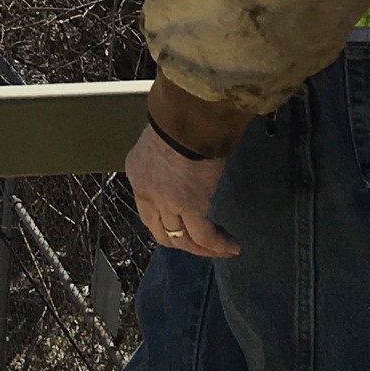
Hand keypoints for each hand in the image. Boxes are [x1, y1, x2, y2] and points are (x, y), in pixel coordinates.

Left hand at [126, 124, 239, 258]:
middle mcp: (147, 193)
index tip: (184, 227)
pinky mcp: (189, 207)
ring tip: (222, 250)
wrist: (186, 120)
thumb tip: (182, 171)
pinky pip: (203, 235)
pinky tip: (232, 247)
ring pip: (182, 239)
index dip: (165, 224)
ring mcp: (166, 203)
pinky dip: (218, 245)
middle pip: (161, 232)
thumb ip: (166, 164)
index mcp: (138, 175)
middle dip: (183, 243)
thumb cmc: (178, 123)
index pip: (147, 212)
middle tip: (202, 246)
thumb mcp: (161, 145)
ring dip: (203, 249)